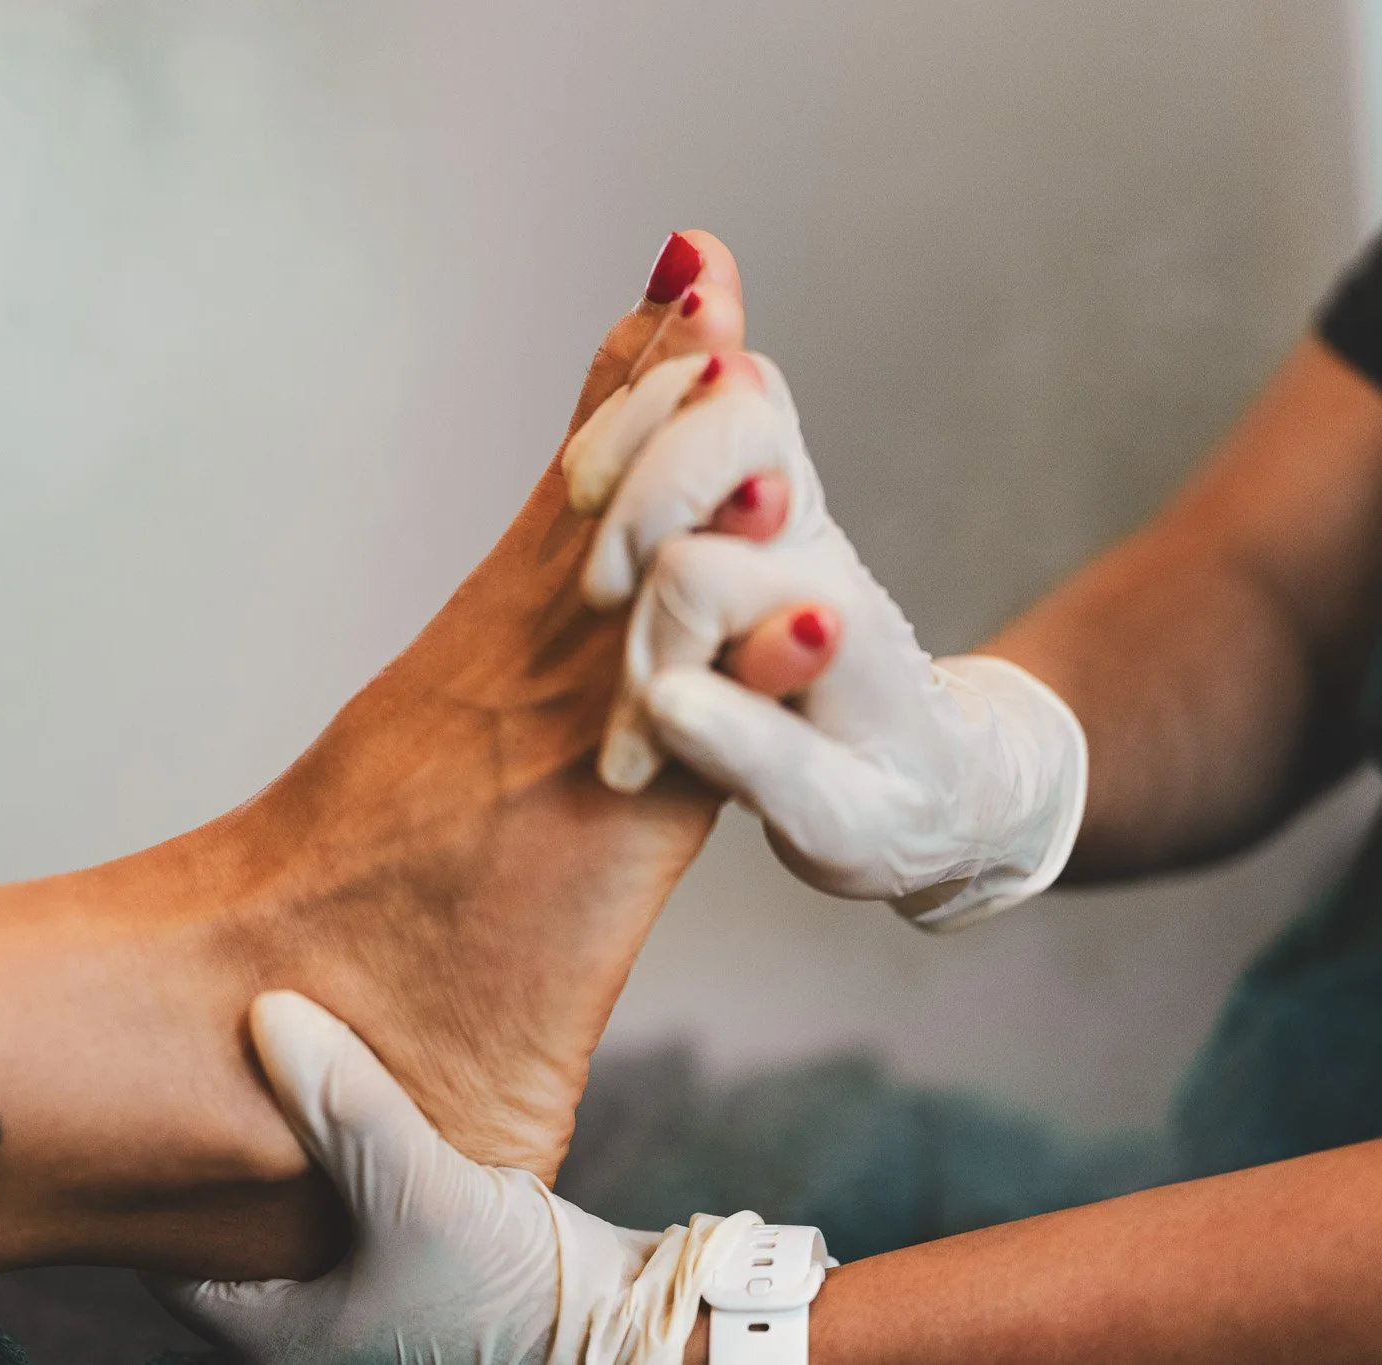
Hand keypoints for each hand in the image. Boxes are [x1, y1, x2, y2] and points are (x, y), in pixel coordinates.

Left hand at [149, 990, 753, 1364]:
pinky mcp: (412, 1260)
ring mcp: (360, 1291)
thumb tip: (266, 1014)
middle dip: (211, 1154)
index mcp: (275, 1330)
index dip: (150, 1182)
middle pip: (225, 1227)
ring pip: (288, 1207)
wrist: (621, 1322)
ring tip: (265, 1057)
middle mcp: (308, 1318)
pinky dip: (336, 1148)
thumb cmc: (506, 1291)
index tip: (139, 1098)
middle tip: (188, 1061)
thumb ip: (346, 1109)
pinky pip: (347, 1195)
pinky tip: (346, 1083)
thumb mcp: (417, 1193)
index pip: (165, 1258)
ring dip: (281, 1144)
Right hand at [563, 351, 1086, 928]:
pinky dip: (653, 389)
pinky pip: (712, 403)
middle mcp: (815, 542)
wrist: (950, 779)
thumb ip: (755, 756)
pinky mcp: (764, 501)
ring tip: (584, 497)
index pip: (695, 579)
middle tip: (602, 595)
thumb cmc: (893, 809)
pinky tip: (631, 376)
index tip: (638, 751)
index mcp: (832, 617)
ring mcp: (792, 510)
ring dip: (633, 431)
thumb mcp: (837, 820)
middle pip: (728, 430)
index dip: (647, 656)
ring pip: (719, 392)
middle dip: (639, 504)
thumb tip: (665, 702)